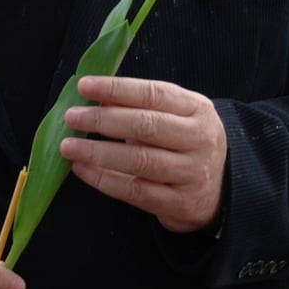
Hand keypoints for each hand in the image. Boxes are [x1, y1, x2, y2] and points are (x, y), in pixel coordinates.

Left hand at [61, 76, 227, 233]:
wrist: (220, 190)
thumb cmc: (184, 143)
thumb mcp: (173, 116)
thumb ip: (140, 106)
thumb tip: (95, 98)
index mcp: (197, 109)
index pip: (153, 94)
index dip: (116, 89)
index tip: (84, 86)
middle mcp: (200, 139)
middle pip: (147, 126)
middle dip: (103, 120)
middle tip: (71, 117)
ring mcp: (193, 173)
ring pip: (140, 161)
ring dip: (99, 153)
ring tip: (68, 146)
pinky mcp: (181, 203)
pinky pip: (136, 191)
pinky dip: (104, 180)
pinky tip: (81, 169)